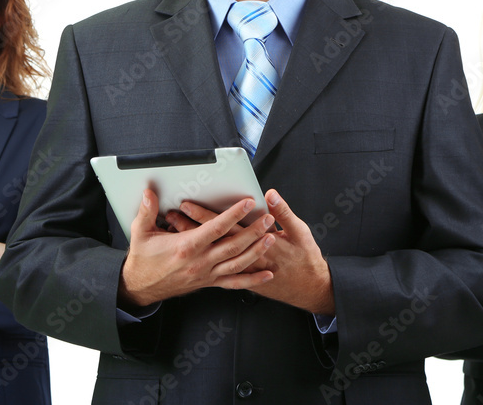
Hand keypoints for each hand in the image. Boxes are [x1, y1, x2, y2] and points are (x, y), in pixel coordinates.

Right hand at [118, 190, 275, 306]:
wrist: (141, 287)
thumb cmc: (143, 260)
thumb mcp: (141, 233)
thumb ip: (146, 211)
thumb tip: (149, 192)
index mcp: (186, 247)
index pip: (216, 228)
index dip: (234, 214)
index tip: (248, 203)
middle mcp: (200, 262)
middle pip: (233, 246)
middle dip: (253, 231)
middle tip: (268, 219)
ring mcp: (206, 274)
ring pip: (238, 264)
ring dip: (256, 251)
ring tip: (271, 238)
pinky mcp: (209, 282)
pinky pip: (234, 283)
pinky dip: (252, 280)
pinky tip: (267, 275)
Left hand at [168, 189, 334, 314]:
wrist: (310, 288)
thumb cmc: (306, 259)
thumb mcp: (301, 231)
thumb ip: (284, 212)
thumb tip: (270, 195)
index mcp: (257, 245)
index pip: (224, 227)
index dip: (204, 215)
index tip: (187, 204)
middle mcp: (246, 259)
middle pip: (211, 241)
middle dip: (190, 226)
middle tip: (172, 213)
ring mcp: (244, 272)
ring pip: (209, 256)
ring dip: (194, 242)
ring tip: (176, 229)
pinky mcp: (243, 280)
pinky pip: (218, 273)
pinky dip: (205, 263)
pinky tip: (194, 256)